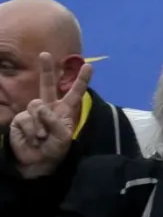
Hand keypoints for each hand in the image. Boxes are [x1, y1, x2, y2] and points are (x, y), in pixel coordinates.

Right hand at [8, 54, 90, 178]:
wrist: (38, 162)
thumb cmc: (55, 149)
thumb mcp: (62, 137)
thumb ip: (54, 121)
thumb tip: (40, 108)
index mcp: (65, 110)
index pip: (74, 93)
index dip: (81, 80)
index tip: (89, 66)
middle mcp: (49, 107)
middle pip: (48, 85)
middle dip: (47, 69)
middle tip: (45, 54)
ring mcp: (33, 112)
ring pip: (36, 105)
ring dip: (41, 123)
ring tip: (42, 136)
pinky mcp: (20, 119)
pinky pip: (27, 119)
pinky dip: (31, 130)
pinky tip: (33, 138)